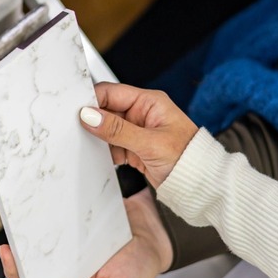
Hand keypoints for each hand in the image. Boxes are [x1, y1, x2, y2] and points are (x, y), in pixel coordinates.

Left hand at [0, 188, 172, 277]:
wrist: (152, 235)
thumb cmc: (138, 271)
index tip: (12, 263)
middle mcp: (63, 271)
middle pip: (29, 268)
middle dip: (16, 259)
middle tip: (10, 248)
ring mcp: (65, 248)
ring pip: (37, 246)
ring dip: (26, 239)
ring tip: (20, 232)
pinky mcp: (69, 227)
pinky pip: (52, 225)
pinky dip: (43, 220)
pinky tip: (38, 218)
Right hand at [79, 82, 198, 188]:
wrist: (201, 185)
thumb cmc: (189, 160)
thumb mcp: (149, 143)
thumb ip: (117, 129)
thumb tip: (90, 116)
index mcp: (149, 102)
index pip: (112, 92)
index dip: (93, 100)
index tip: (77, 112)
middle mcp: (142, 113)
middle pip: (106, 110)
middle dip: (94, 120)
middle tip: (80, 130)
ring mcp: (137, 130)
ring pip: (107, 128)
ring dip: (99, 138)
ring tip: (96, 146)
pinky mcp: (134, 147)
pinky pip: (111, 144)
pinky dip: (105, 151)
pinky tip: (106, 157)